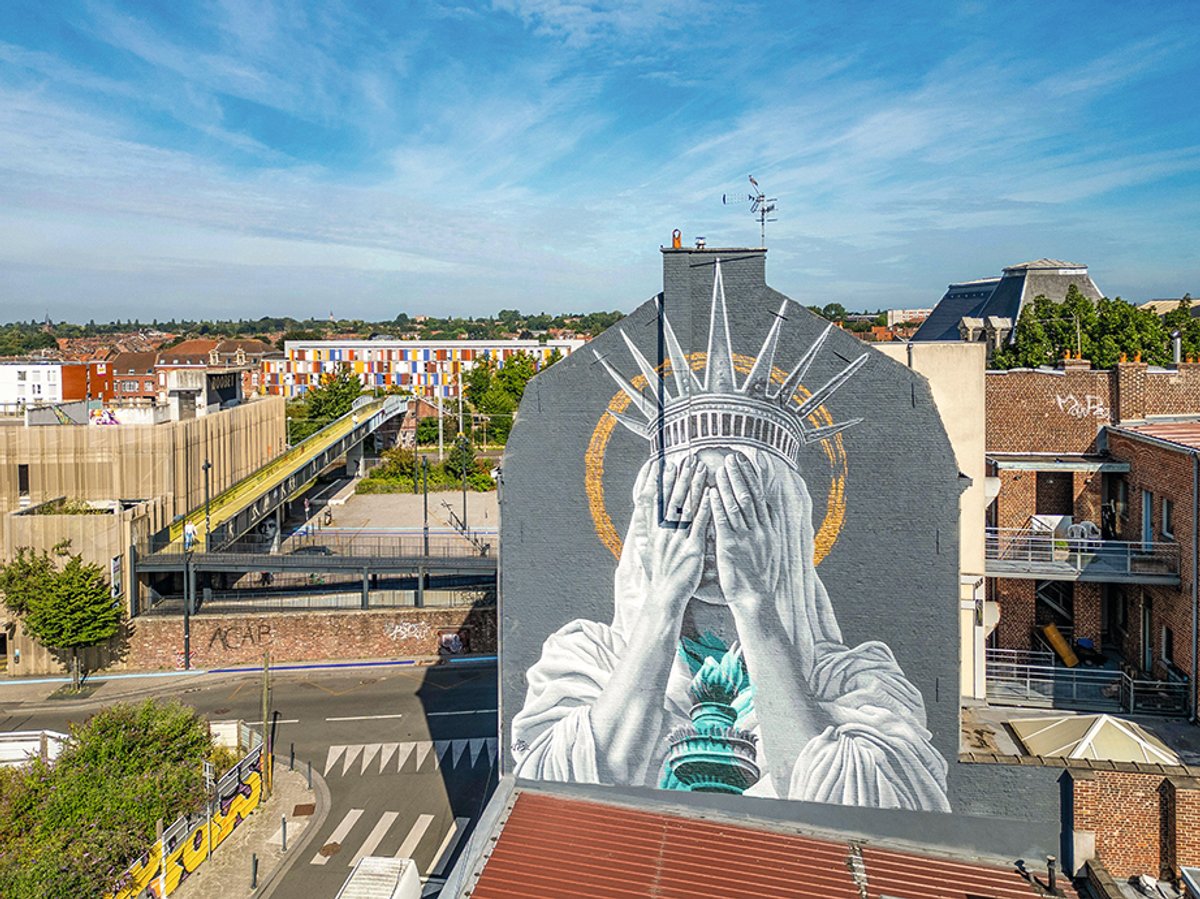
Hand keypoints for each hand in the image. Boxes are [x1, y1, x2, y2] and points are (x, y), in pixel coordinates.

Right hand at [640, 457, 711, 612]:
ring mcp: (677, 540)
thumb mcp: (647, 550)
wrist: (665, 597)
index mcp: (654, 531)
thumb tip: (643, 513)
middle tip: (688, 459)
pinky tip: (711, 494)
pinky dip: (705, 507)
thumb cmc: (660, 575)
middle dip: (681, 477)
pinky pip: (700, 524)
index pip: (657, 500)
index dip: (662, 481)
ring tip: (700, 468)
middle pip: (672, 498)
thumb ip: (647, 530)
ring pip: (686, 507)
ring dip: (694, 485)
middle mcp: (664, 532)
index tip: (666, 465)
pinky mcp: (692, 549)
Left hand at [710, 453, 780, 607]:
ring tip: (719, 469)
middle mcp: (759, 529)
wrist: (755, 598)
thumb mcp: (771, 547)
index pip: (761, 495)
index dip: (753, 475)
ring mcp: (745, 537)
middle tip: (731, 457)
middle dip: (739, 475)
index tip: (747, 459)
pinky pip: (723, 522)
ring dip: (727, 485)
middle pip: (749, 495)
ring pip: (736, 505)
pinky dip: (717, 506)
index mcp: (768, 528)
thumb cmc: (759, 574)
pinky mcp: (731, 547)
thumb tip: (770, 506)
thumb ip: (769, 525)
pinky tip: (710, 493)